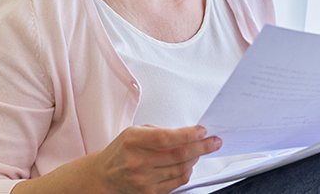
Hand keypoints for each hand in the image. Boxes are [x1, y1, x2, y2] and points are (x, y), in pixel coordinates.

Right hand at [93, 125, 221, 193]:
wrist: (105, 175)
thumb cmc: (122, 150)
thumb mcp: (135, 131)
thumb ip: (161, 131)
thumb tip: (188, 133)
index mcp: (134, 141)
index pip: (166, 138)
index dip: (188, 134)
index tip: (202, 131)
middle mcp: (138, 161)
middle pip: (178, 155)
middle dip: (201, 147)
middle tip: (214, 142)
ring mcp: (144, 180)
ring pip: (181, 169)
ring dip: (196, 159)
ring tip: (200, 151)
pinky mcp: (150, 193)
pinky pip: (178, 181)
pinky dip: (187, 171)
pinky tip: (188, 163)